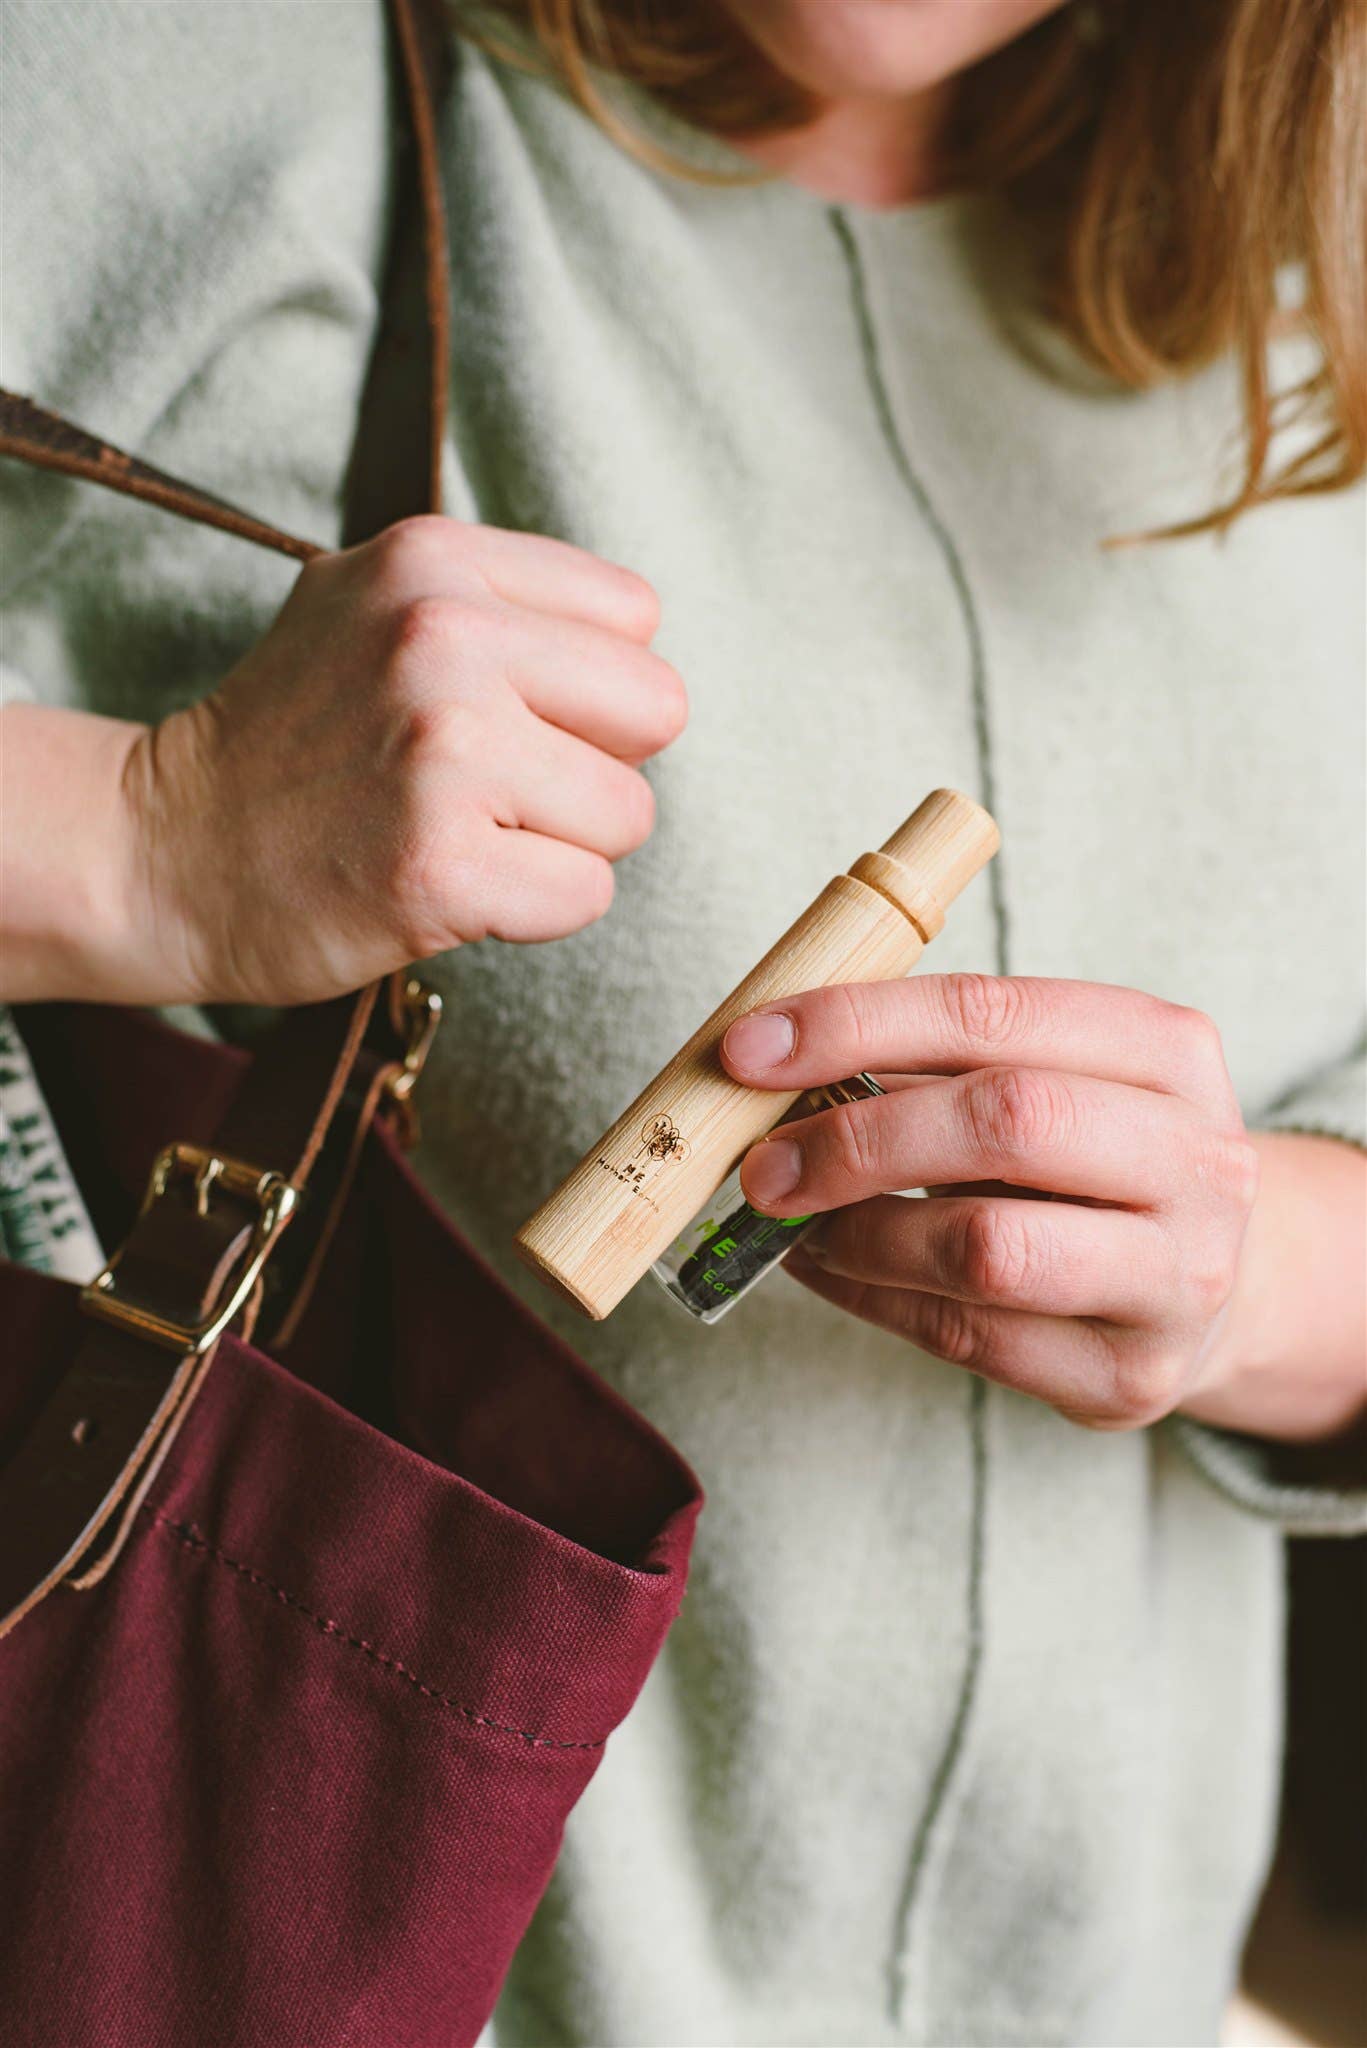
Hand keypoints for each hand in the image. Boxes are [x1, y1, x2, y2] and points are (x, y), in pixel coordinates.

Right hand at [112, 516, 684, 1002]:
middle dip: (595, 764)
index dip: (587, 686)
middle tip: (499, 789)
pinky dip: (532, 911)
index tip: (508, 719)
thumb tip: (633, 640)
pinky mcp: (440, 866)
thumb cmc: (291, 744)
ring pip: (627, 814)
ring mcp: (442, 752)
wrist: (162, 851)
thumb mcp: (371, 608)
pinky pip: (585, 895)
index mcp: (434, 561)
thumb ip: (498, 600)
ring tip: (462, 833)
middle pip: (657, 709)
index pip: (634, 617)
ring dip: (562, 845)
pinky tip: (450, 886)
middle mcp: (442, 638)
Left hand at [721, 975, 1266, 1432]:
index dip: (856, 1025)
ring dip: (859, 1234)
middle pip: (1005, 1123)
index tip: (749, 1050)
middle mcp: (1197, 1159)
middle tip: (762, 1165)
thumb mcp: (1047, 1079)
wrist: (1209, 1288)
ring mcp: (1176, 1278)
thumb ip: (933, 1062)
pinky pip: (967, 1337)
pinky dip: (871, 1299)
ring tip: (797, 1222)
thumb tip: (772, 1063)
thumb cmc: (1088, 1163)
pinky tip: (829, 1269)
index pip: (992, 1013)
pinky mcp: (1130, 1376)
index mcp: (1167, 1051)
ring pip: (986, 1249)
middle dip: (856, 1139)